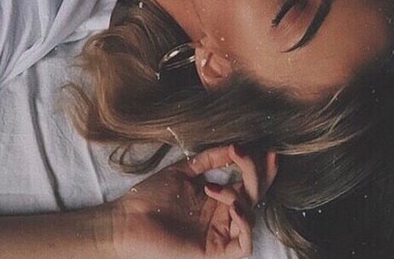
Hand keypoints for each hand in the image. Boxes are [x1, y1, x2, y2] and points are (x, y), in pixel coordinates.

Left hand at [110, 145, 277, 258]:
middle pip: (253, 195)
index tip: (265, 147)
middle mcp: (222, 214)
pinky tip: (233, 207)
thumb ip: (208, 160)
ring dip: (241, 196)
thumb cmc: (151, 196)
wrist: (128, 220)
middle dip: (256, 174)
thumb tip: (233, 145)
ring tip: (215, 188)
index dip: (258, 166)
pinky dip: (244, 224)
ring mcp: (220, 233)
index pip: (246, 181)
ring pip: (250, 216)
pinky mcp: (215, 252)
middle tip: (250, 154)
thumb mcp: (183, 172)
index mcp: (216, 196)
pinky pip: (243, 244)